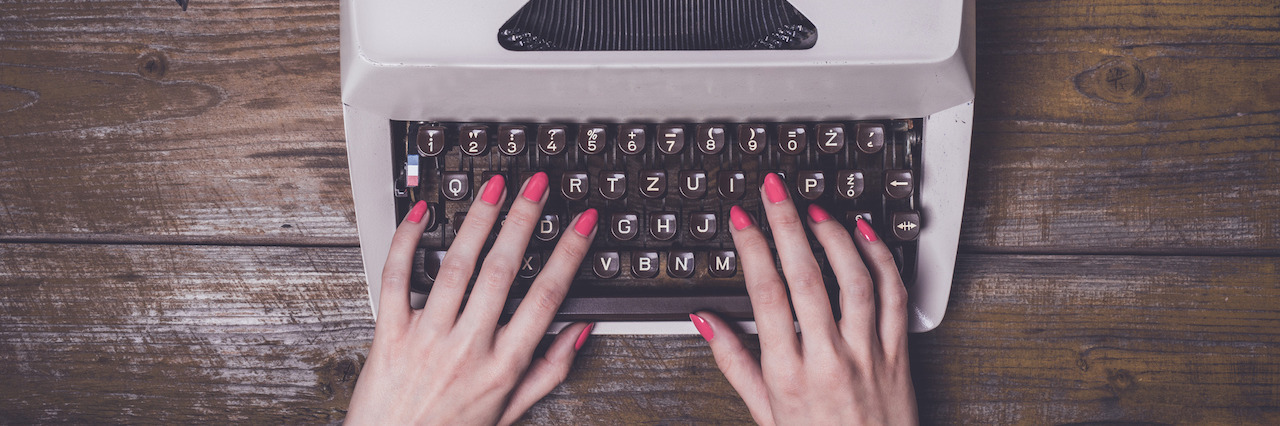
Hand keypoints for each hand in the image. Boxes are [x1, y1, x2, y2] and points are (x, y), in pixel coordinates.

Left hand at [346, 172, 598, 424]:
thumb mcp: (511, 411)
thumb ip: (549, 369)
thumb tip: (579, 331)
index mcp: (503, 367)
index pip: (546, 298)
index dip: (568, 255)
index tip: (582, 223)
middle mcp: (467, 348)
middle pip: (503, 271)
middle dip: (524, 220)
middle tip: (537, 186)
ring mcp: (426, 339)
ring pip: (456, 267)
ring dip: (478, 220)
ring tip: (493, 186)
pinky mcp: (390, 335)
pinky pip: (397, 279)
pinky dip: (407, 242)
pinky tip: (423, 214)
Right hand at [691, 172, 917, 424]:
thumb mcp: (764, 411)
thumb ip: (734, 361)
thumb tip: (704, 321)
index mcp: (789, 374)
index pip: (767, 296)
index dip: (752, 250)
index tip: (741, 219)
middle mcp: (829, 360)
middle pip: (807, 277)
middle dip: (787, 224)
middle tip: (774, 189)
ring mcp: (868, 355)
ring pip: (855, 280)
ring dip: (834, 236)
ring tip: (814, 209)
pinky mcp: (899, 355)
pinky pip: (895, 297)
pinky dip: (882, 259)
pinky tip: (865, 234)